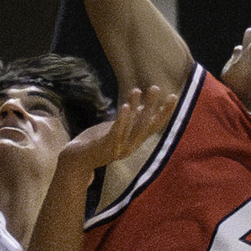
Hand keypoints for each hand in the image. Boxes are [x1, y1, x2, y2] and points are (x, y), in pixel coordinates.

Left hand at [60, 86, 175, 176]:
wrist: (76, 162)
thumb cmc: (95, 143)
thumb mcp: (116, 130)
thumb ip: (130, 121)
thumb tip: (143, 108)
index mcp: (134, 142)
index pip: (153, 126)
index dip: (164, 112)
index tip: (173, 97)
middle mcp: (131, 146)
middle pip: (145, 125)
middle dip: (152, 106)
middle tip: (156, 88)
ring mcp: (119, 148)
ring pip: (132, 127)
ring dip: (136, 108)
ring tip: (138, 90)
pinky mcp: (107, 147)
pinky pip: (117, 132)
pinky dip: (122, 119)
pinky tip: (125, 105)